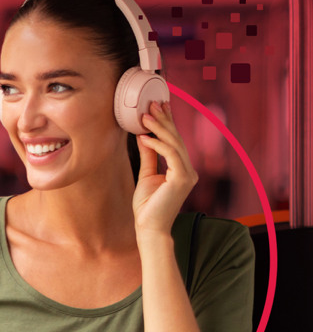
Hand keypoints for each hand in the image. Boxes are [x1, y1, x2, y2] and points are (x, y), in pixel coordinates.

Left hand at [132, 101, 197, 237]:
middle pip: (177, 139)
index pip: (176, 141)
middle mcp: (189, 170)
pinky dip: (157, 144)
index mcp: (182, 170)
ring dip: (159, 127)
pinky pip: (171, 154)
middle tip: (151, 103)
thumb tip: (144, 134)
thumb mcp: (147, 174)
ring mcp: (188, 175)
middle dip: (164, 119)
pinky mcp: (182, 179)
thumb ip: (149, 155)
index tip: (158, 106)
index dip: (168, 122)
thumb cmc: (148, 206)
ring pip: (175, 144)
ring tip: (144, 116)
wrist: (149, 228)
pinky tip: (144, 137)